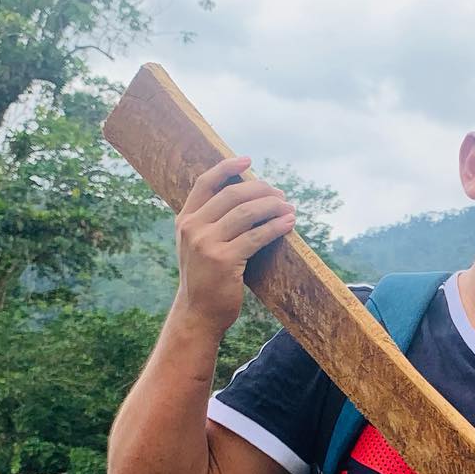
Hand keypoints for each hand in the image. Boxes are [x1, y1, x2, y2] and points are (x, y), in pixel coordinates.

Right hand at [174, 156, 296, 335]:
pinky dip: (276, 227)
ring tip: (289, 207)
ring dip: (273, 207)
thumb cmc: (205, 278)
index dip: (227, 167)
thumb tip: (244, 196)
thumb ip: (210, 221)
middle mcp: (193, 228)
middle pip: (232, 195)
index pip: (205, 183)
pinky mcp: (224, 260)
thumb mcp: (198, 245)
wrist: (198, 313)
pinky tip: (289, 223)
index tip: (247, 160)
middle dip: (261, 190)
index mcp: (185, 220)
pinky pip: (257, 236)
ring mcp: (207, 244)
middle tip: (280, 194)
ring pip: (247, 213)